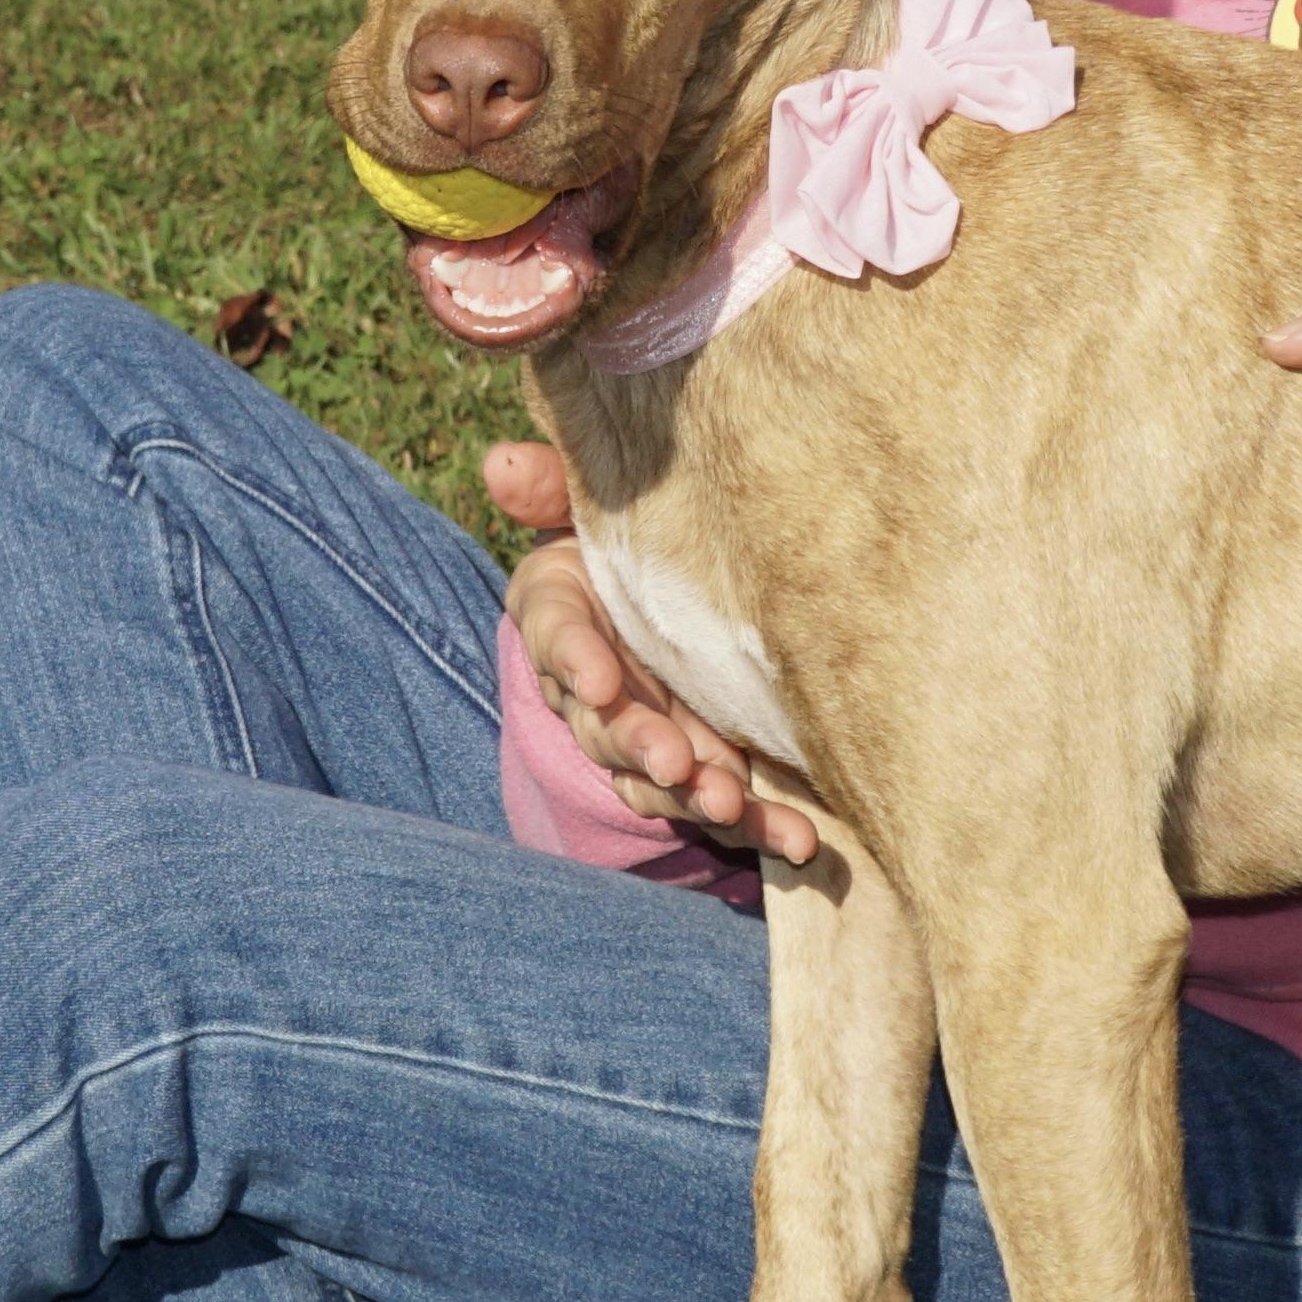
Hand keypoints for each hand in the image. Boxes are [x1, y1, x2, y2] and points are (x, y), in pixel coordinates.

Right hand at [484, 440, 817, 862]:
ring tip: (729, 803)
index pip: (556, 635)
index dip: (574, 660)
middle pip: (604, 726)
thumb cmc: (632, 535)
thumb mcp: (593, 503)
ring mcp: (647, 734)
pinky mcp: (700, 768)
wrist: (679, 588)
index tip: (600, 680)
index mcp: (564, 612)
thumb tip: (502, 461)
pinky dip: (758, 826)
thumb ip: (555, 486)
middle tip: (678, 760)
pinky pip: (720, 804)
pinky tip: (799, 839)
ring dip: (693, 796)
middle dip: (640, 745)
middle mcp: (595, 688)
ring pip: (657, 778)